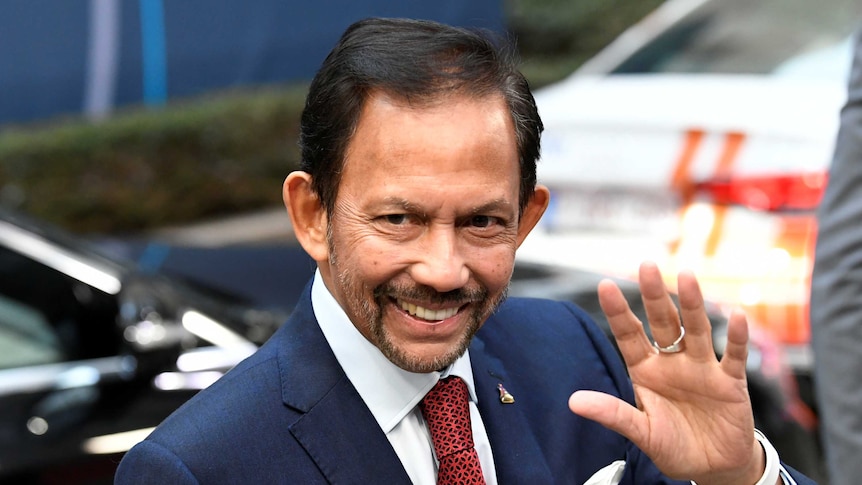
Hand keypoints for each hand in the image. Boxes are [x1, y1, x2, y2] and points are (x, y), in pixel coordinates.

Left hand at [568, 262, 764, 484]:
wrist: (713, 468)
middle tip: (646, 266)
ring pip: (697, 330)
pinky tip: (736, 317)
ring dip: (693, 304)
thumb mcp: (641, 432)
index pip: (629, 334)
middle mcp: (673, 362)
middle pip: (663, 323)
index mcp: (645, 370)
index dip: (618, 311)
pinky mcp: (730, 383)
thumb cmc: (674, 446)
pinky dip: (737, 338)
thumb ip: (612, 414)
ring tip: (688, 277)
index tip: (605, 285)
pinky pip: (734, 357)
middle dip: (655, 295)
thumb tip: (574, 402)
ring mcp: (702, 369)